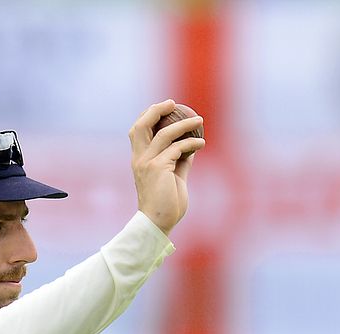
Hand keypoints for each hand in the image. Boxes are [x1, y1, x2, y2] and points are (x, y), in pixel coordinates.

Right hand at [128, 99, 205, 235]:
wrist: (158, 223)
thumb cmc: (166, 204)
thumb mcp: (173, 178)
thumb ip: (179, 161)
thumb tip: (191, 147)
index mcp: (139, 160)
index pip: (138, 130)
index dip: (149, 115)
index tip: (166, 107)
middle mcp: (139, 159)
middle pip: (142, 125)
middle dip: (157, 110)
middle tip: (174, 103)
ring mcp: (148, 163)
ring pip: (165, 134)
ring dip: (184, 124)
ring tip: (199, 120)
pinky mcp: (159, 168)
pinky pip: (178, 149)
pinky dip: (191, 143)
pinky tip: (202, 143)